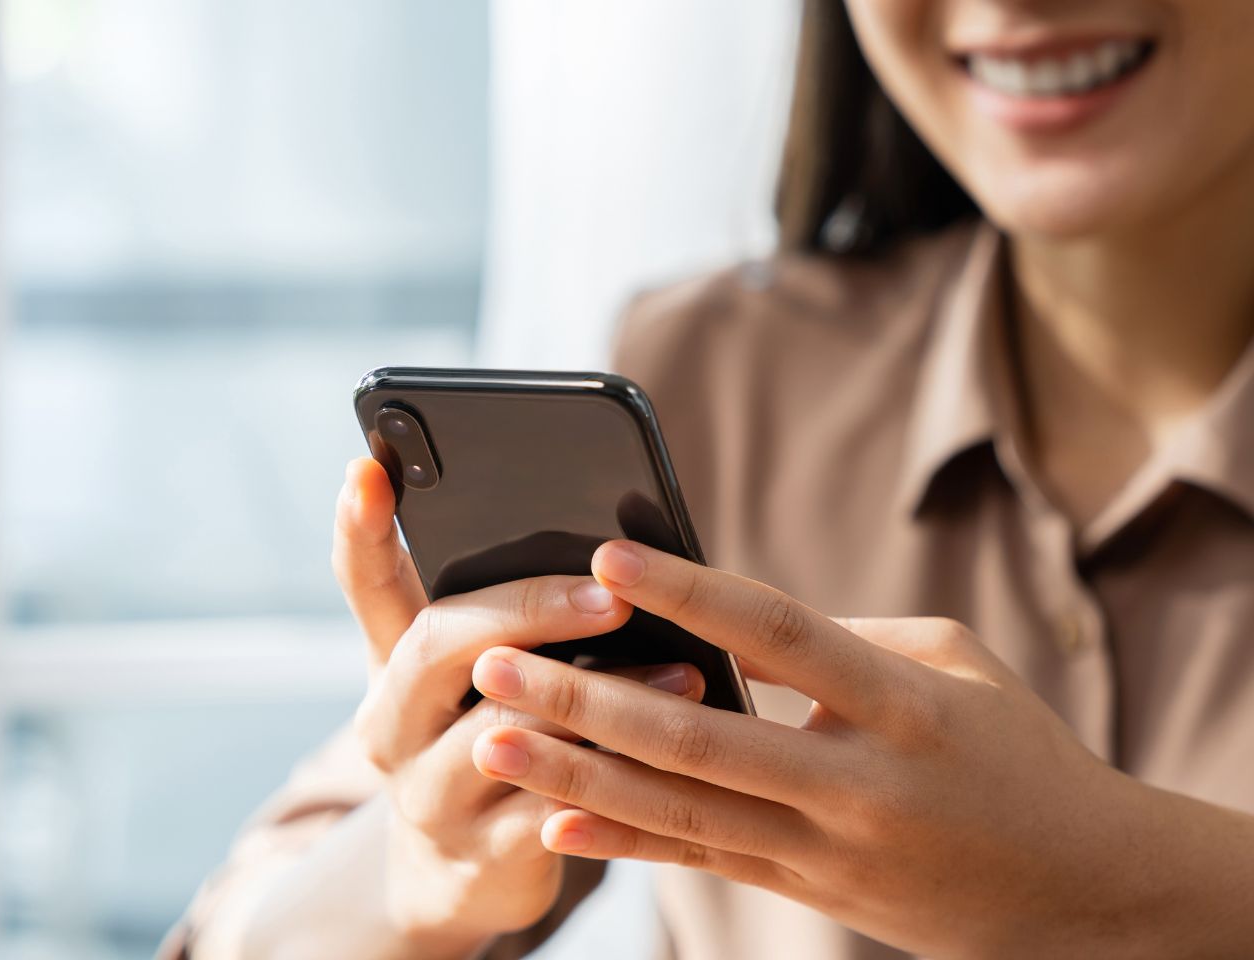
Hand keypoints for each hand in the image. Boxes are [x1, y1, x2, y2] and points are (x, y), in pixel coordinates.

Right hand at [332, 462, 705, 956]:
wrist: (453, 876)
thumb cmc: (481, 741)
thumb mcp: (472, 680)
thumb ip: (510, 616)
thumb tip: (608, 543)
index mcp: (392, 664)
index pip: (367, 584)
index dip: (361, 529)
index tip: (367, 468)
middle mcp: (392, 725)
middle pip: (436, 646)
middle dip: (528, 608)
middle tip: (609, 594)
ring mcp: (428, 796)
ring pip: (503, 734)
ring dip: (599, 699)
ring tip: (681, 671)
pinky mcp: (482, 858)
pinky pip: (552, 813)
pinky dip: (616, 780)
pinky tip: (673, 759)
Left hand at [466, 540, 1191, 958]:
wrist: (1078, 889)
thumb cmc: (1016, 750)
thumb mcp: (952, 666)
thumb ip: (841, 640)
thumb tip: (728, 622)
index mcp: (903, 706)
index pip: (781, 636)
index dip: (690, 593)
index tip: (607, 557)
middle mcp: (857, 785)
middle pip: (698, 738)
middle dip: (586, 700)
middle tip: (494, 660)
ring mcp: (827, 850)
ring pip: (680, 812)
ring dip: (575, 776)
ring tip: (490, 740)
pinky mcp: (808, 890)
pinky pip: (702, 863)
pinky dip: (624, 845)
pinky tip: (552, 825)